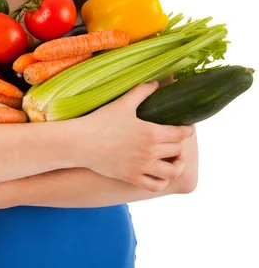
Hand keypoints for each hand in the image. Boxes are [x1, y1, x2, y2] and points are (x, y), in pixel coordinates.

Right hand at [75, 81, 193, 191]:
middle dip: (180, 144)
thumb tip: (156, 83)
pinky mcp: (131, 177)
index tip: (187, 127)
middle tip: (176, 139)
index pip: (181, 134)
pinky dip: (162, 181)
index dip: (188, 129)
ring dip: (177, 165)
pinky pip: (155, 185)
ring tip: (173, 159)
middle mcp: (150, 152)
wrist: (80, 143)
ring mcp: (141, 167)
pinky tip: (158, 172)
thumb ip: (142, 92)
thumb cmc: (100, 121)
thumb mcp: (123, 103)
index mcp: (150, 132)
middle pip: (178, 151)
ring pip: (172, 171)